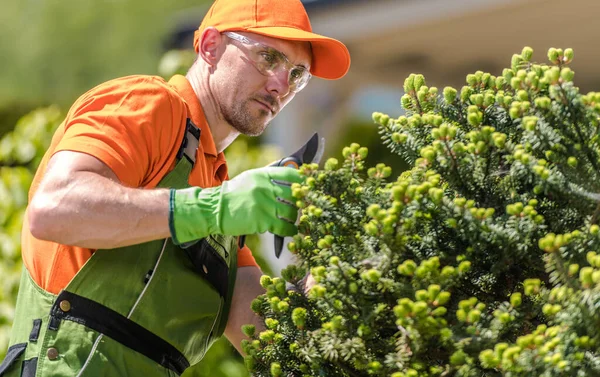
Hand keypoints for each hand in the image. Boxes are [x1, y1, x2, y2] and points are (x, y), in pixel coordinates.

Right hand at [169, 166, 302, 243]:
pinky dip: (290, 230)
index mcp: (262, 175)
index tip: (309, 186)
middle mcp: (264, 187)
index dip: (303, 181)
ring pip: (291, 211)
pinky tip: (291, 231)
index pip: (290, 175)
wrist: (214, 209)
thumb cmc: (233, 195)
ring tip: (293, 220)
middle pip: (294, 195)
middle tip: (304, 207)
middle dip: (301, 202)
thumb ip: (268, 179)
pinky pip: (283, 226)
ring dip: (295, 218)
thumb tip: (291, 180)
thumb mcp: (250, 179)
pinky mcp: (261, 220)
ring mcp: (263, 204)